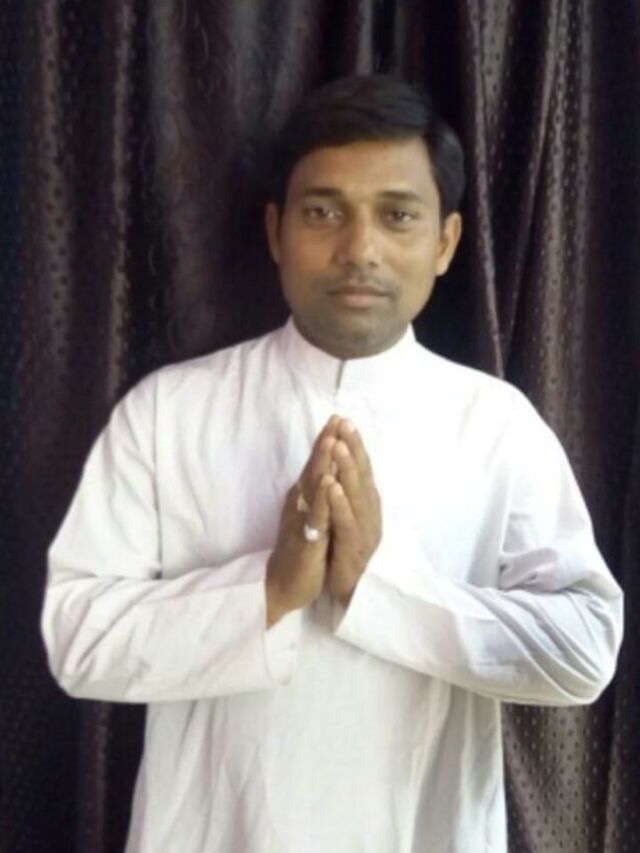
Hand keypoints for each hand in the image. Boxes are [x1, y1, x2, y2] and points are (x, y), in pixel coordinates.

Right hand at [264, 417, 338, 626]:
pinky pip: (317, 517)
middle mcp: (301, 502)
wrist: (280, 585)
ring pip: (314, 487)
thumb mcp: (310, 516)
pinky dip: (323, 499)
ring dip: (323, 463)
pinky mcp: (307, 539)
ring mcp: (302, 519)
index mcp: (304, 497)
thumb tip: (324, 469)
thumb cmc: (299, 551)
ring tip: (332, 440)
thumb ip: (315, 494)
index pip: (317, 464)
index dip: (327, 441)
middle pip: (314, 468)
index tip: (338, 418)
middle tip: (336, 419)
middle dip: (327, 443)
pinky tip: (329, 484)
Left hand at [326, 420, 381, 606]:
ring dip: (347, 469)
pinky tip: (332, 486)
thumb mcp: (341, 518)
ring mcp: (364, 533)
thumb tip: (335, 464)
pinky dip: (339, 503)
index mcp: (366, 506)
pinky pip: (346, 523)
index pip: (360, 469)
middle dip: (352, 448)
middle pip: (362, 476)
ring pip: (356, 496)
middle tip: (343, 423)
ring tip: (338, 445)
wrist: (341, 594)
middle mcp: (369, 515)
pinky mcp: (353, 551)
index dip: (353, 445)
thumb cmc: (340, 552)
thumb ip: (343, 493)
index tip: (342, 420)